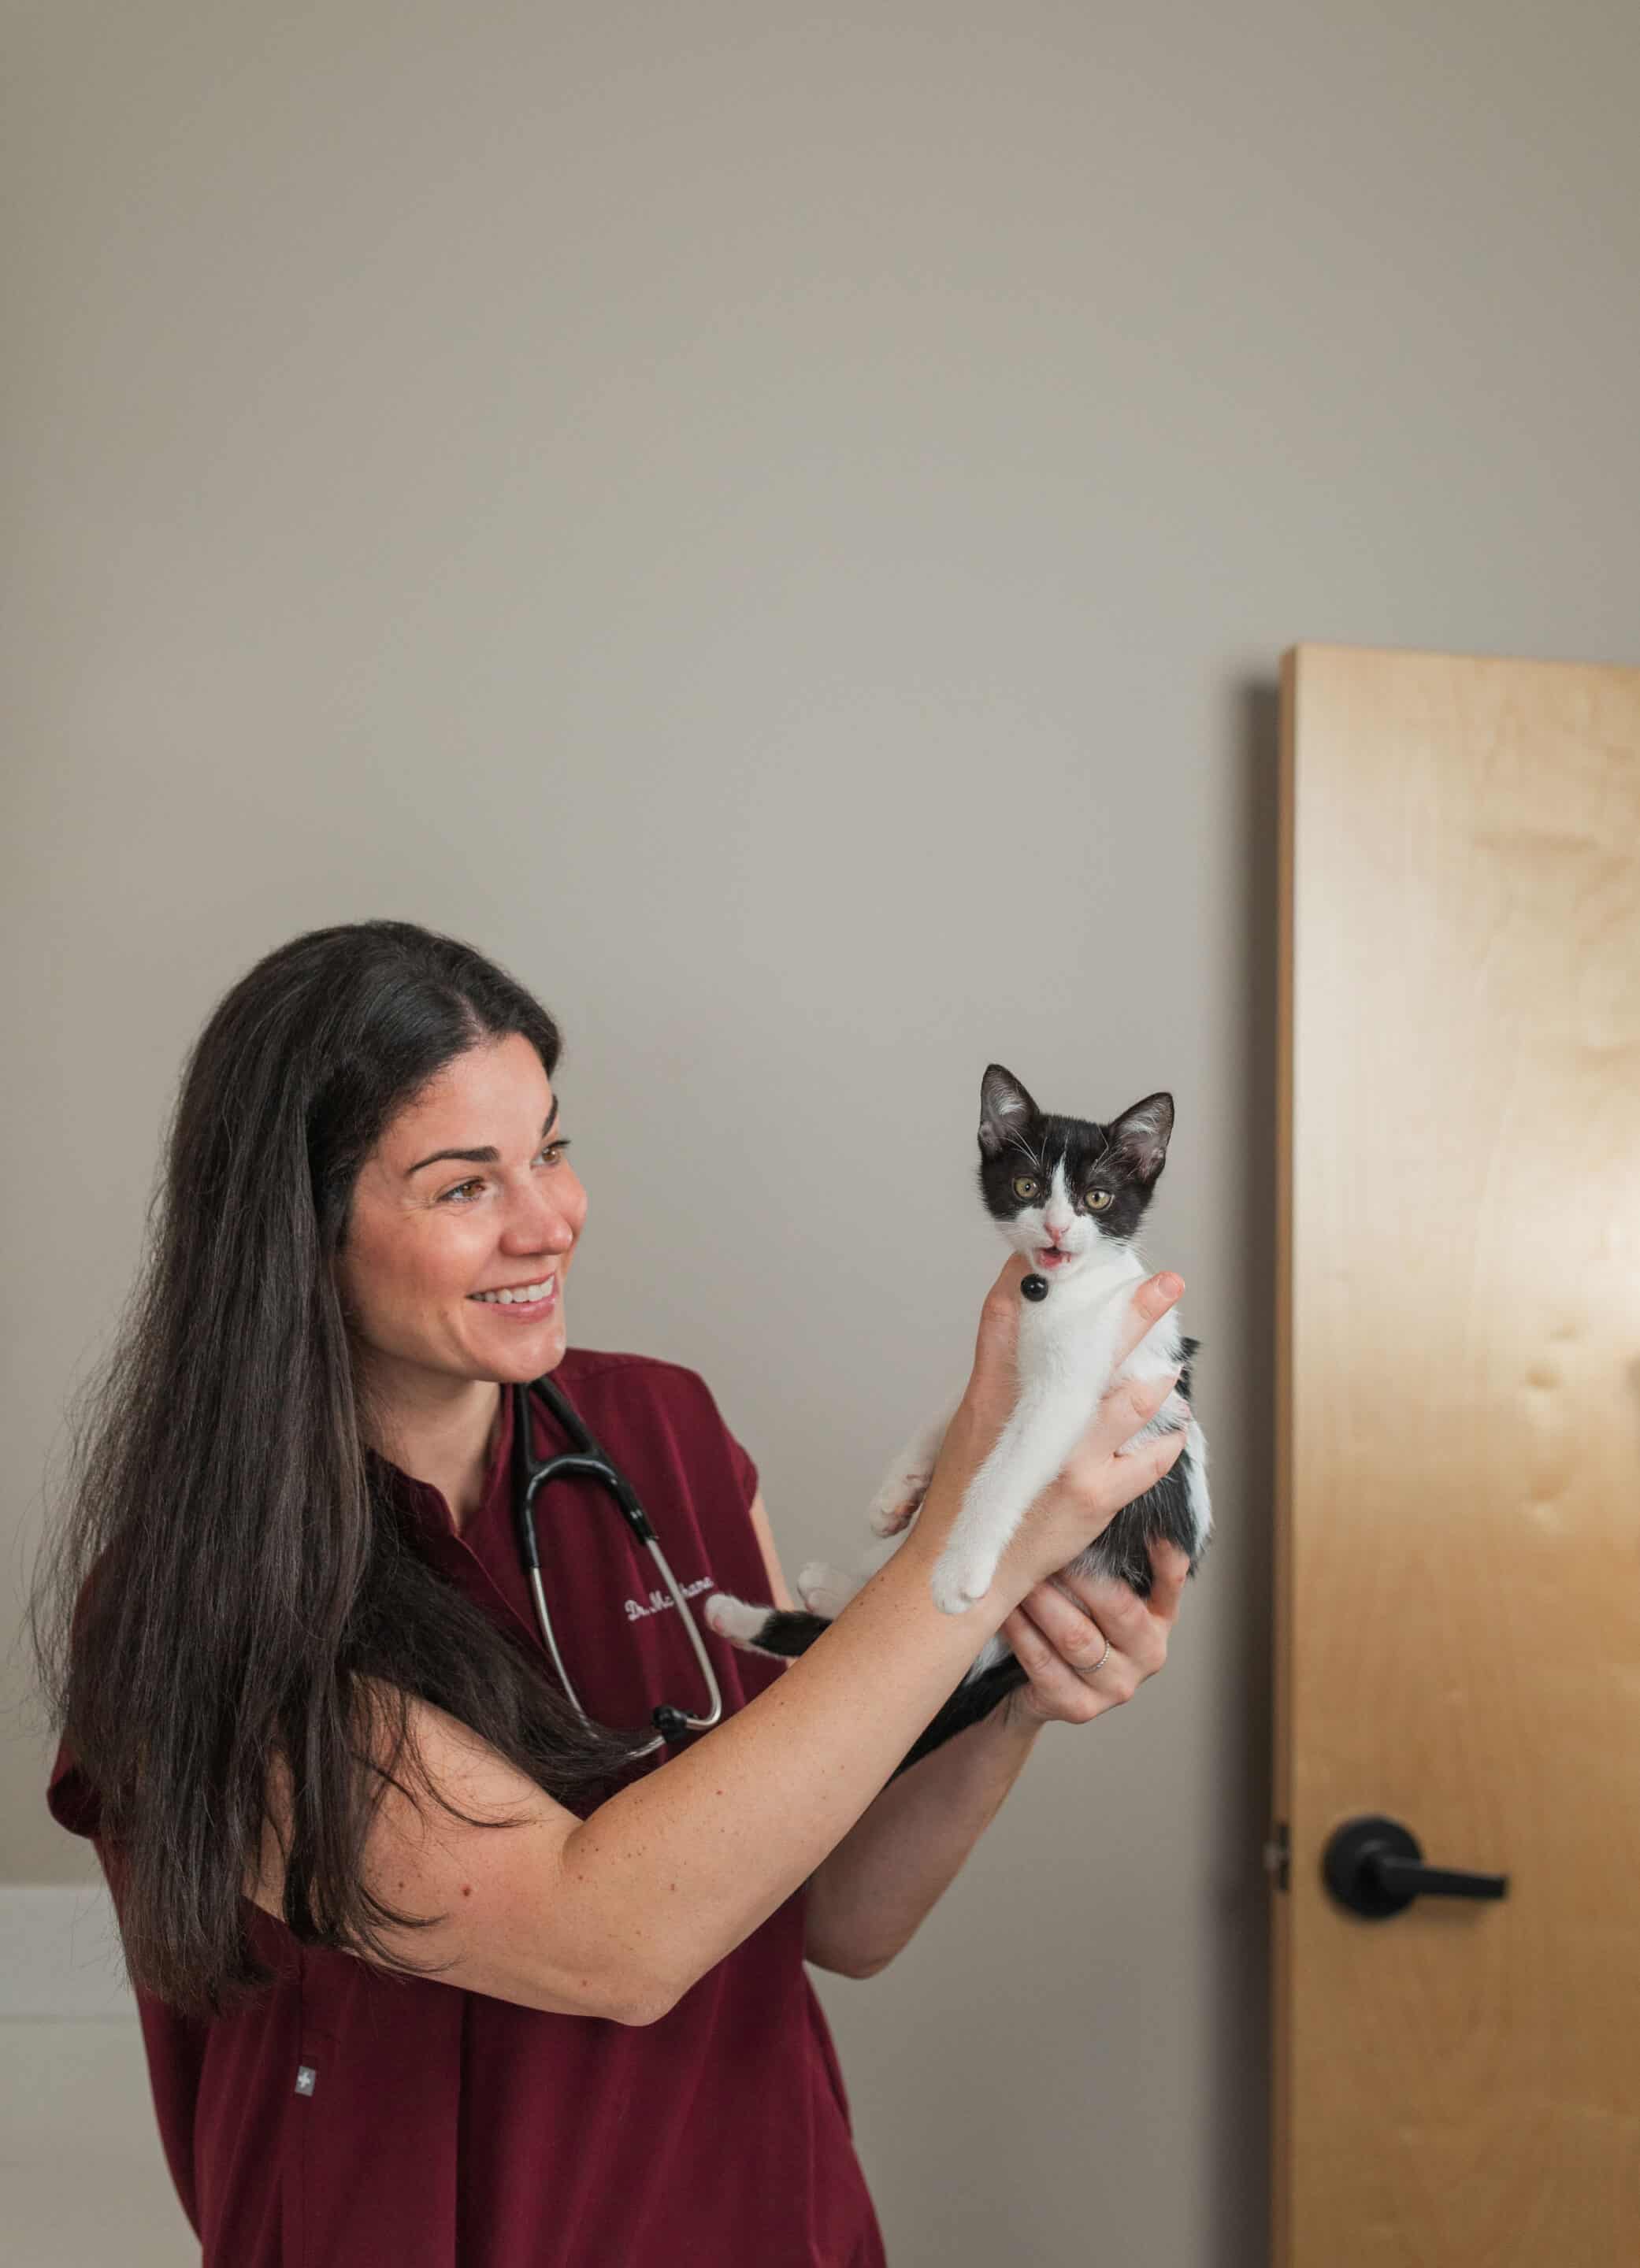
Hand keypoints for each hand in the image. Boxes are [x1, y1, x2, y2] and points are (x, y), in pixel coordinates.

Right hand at [929, 1258, 1186, 1518]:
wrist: (971, 1566)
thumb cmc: (972, 1494)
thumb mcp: (972, 1425)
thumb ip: (1003, 1378)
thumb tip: (1036, 1340)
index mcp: (992, 1394)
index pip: (1007, 1317)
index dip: (1032, 1279)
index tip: (1063, 1256)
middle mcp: (1031, 1420)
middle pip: (1089, 1348)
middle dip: (1135, 1311)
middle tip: (1168, 1283)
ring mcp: (1068, 1458)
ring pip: (1133, 1399)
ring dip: (1159, 1381)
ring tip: (1171, 1368)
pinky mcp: (1096, 1495)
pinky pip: (1151, 1459)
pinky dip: (1164, 1443)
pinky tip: (1170, 1435)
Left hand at [998, 1536, 1190, 1726]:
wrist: (1041, 1691)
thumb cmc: (1073, 1620)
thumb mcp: (1096, 1590)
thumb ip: (1106, 1557)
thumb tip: (1093, 1498)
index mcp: (1160, 1618)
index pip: (1171, 1580)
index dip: (1165, 1555)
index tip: (1150, 1526)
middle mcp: (1148, 1654)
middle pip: (1118, 1608)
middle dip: (1078, 1575)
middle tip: (1048, 1544)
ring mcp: (1117, 1686)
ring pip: (1076, 1637)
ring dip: (1042, 1601)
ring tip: (1018, 1573)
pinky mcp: (1080, 1707)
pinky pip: (1044, 1663)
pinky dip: (1020, 1631)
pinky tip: (1004, 1609)